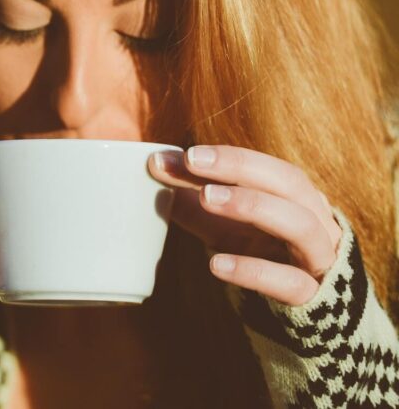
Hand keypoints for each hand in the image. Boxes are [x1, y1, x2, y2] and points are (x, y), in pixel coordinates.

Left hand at [147, 145, 342, 305]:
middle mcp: (317, 221)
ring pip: (301, 225)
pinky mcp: (313, 298)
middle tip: (192, 161)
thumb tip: (156, 164)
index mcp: (297, 199)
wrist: (303, 320)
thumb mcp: (223, 225)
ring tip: (206, 197)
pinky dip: (253, 270)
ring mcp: (319, 260)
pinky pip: (290, 282)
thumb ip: (192, 197)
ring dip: (253, 205)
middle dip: (240, 167)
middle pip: (290, 183)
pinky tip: (216, 263)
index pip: (267, 168)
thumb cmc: (258, 256)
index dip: (229, 157)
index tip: (187, 154)